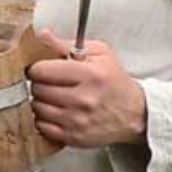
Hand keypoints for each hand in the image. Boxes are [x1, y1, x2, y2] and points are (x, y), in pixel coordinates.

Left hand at [27, 28, 147, 147]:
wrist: (135, 114)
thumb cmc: (114, 81)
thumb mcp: (99, 54)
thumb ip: (66, 44)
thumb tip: (42, 35)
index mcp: (90, 75)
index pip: (41, 70)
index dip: (38, 68)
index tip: (43, 69)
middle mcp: (83, 99)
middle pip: (37, 88)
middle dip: (40, 84)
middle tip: (51, 83)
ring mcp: (77, 120)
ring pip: (36, 107)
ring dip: (41, 101)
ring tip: (55, 97)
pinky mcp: (73, 137)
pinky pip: (41, 125)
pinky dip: (44, 118)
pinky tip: (57, 112)